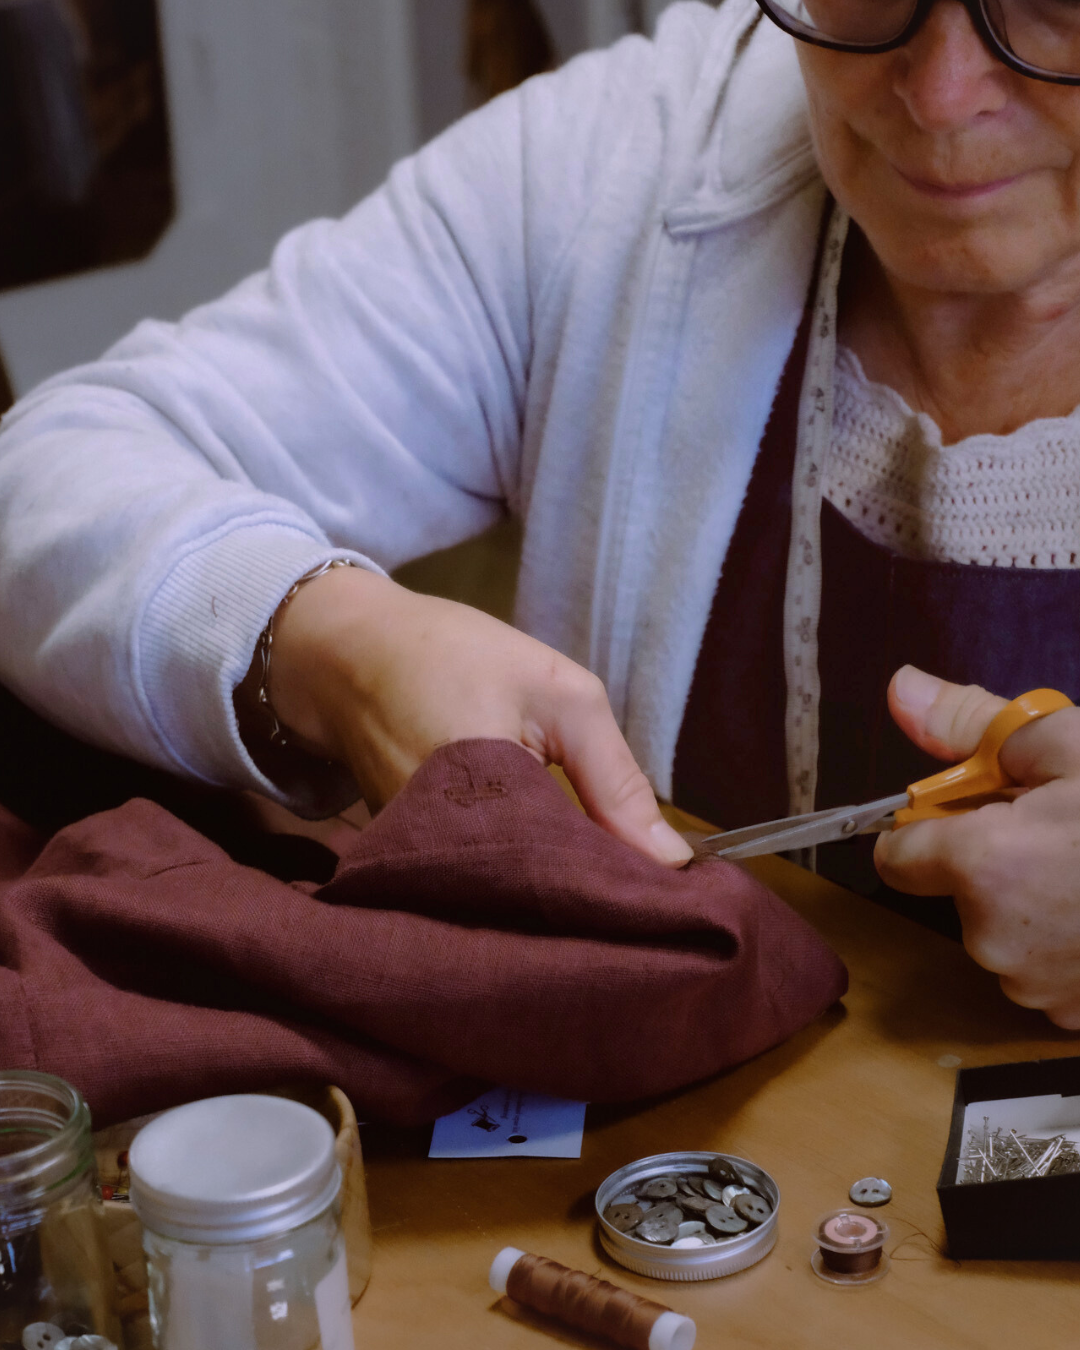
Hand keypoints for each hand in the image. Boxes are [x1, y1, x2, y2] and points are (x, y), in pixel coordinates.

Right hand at [266, 565, 692, 866]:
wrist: (344, 652)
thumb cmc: (454, 656)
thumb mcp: (558, 694)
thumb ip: (615, 779)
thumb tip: (674, 864)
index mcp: (485, 808)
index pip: (574, 880)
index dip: (624, 889)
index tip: (673, 898)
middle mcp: (443, 857)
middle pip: (540, 905)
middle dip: (593, 901)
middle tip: (646, 901)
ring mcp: (420, 868)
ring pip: (509, 900)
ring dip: (554, 892)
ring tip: (605, 891)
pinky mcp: (409, 868)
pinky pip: (478, 886)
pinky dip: (515, 878)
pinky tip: (547, 870)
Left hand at [875, 664, 1079, 1026]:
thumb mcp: (1070, 741)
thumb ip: (969, 724)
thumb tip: (902, 691)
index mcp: (982, 867)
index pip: (896, 856)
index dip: (923, 827)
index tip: (962, 811)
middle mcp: (996, 939)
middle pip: (958, 893)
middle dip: (993, 860)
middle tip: (1058, 827)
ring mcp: (1040, 988)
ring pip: (1005, 932)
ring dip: (1034, 903)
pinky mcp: (1077, 1017)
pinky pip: (1048, 970)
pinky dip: (1070, 942)